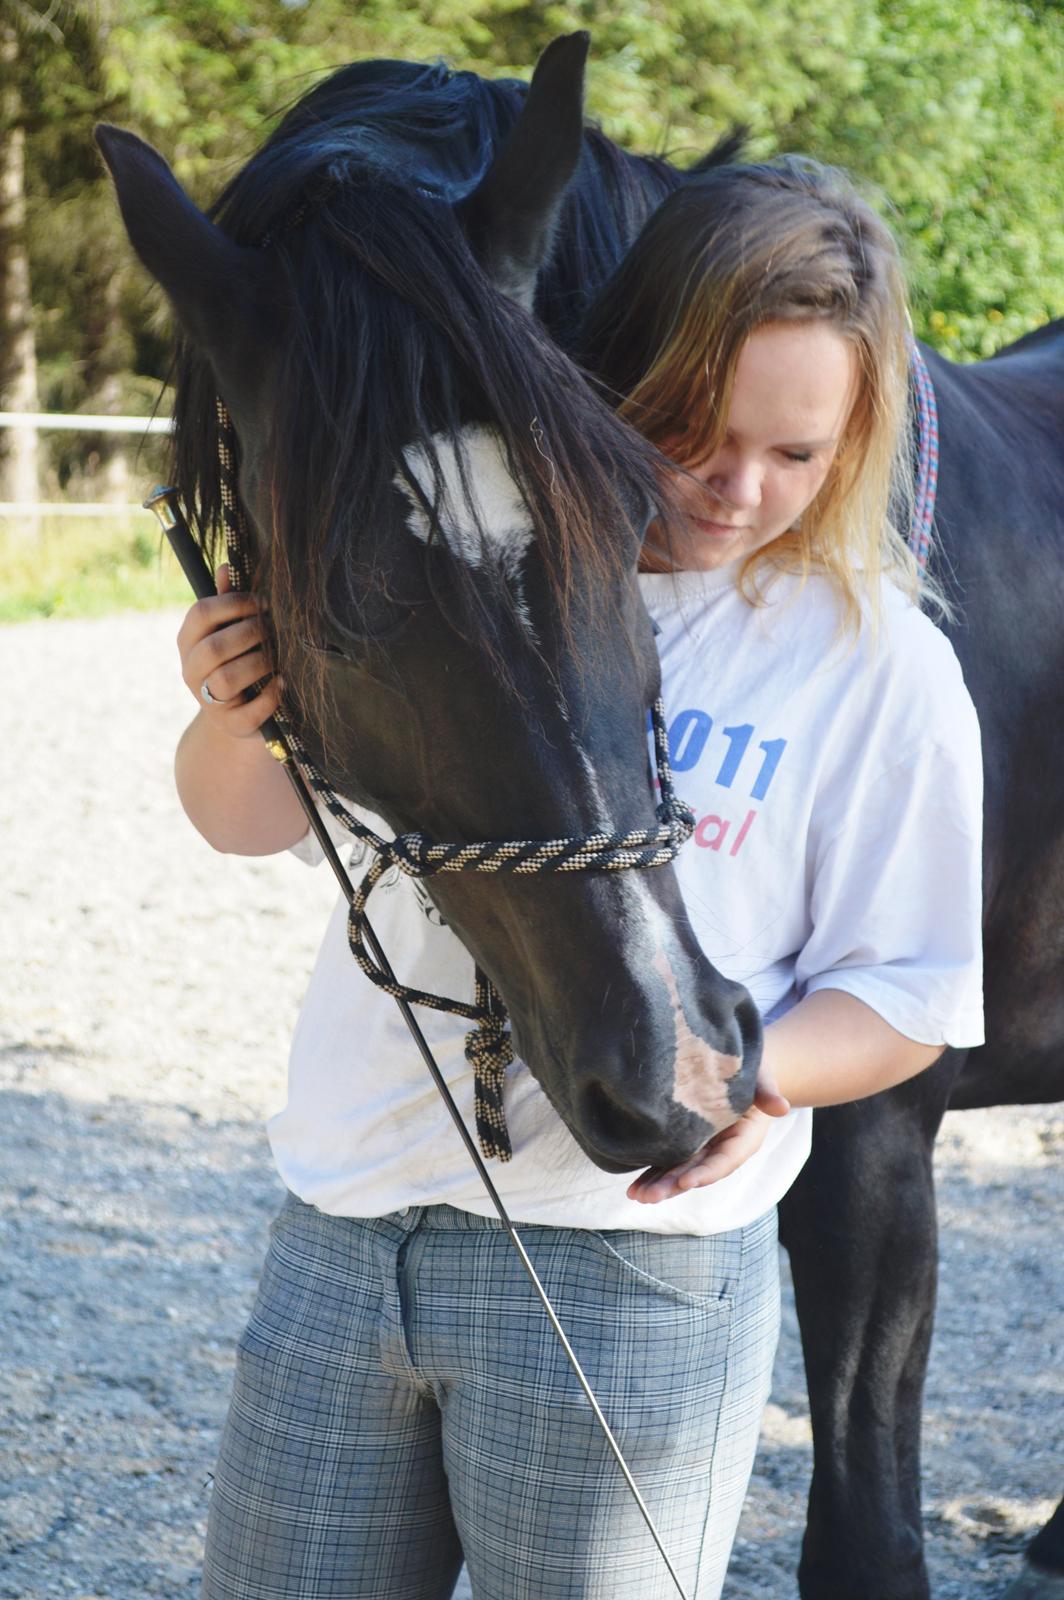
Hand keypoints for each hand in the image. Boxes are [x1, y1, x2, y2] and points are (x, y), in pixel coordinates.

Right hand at [177, 565, 280, 737]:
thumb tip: (226, 566)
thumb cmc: (236, 661)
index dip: (234, 603)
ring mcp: (208, 701)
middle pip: (216, 647)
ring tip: (276, 658)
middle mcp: (191, 671)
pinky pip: (250, 711)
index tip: (262, 603)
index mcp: (188, 641)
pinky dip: (271, 696)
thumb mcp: (228, 630)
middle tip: (272, 630)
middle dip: (251, 634)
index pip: (200, 613)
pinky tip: (282, 684)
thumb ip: (227, 601)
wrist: (236, 716)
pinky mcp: (230, 724)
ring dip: (259, 664)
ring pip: (228, 678)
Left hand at [626, 1065, 790, 1204]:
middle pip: (697, 1172)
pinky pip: (668, 1161)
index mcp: (743, 1140)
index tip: (685, 1181)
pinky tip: (634, 1187)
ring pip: (679, 1171)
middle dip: (673, 1185)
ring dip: (659, 1184)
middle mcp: (722, 1149)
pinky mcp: (686, 1143)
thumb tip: (782, 1106)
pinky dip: (652, 1174)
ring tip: (637, 1196)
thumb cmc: (753, 1070)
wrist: (741, 1068)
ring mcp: (702, 1148)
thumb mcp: (763, 1078)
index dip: (705, 1172)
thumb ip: (768, 1093)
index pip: (724, 1161)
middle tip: (649, 1197)